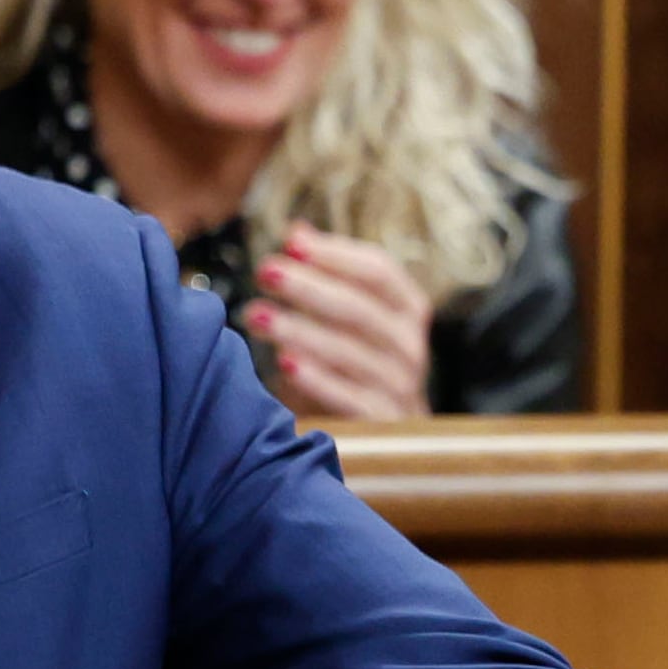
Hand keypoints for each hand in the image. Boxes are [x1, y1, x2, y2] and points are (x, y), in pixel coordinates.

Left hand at [239, 225, 438, 421]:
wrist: (376, 438)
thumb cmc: (351, 368)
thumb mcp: (339, 320)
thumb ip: (324, 277)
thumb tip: (297, 231)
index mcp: (406, 311)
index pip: (380, 271)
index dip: (335, 254)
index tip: (291, 241)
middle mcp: (411, 347)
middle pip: (363, 309)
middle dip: (310, 287)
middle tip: (266, 271)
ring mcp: (402, 389)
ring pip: (354, 354)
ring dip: (301, 331)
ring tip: (256, 315)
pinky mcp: (385, 426)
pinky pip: (354, 400)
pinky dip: (319, 380)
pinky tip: (284, 363)